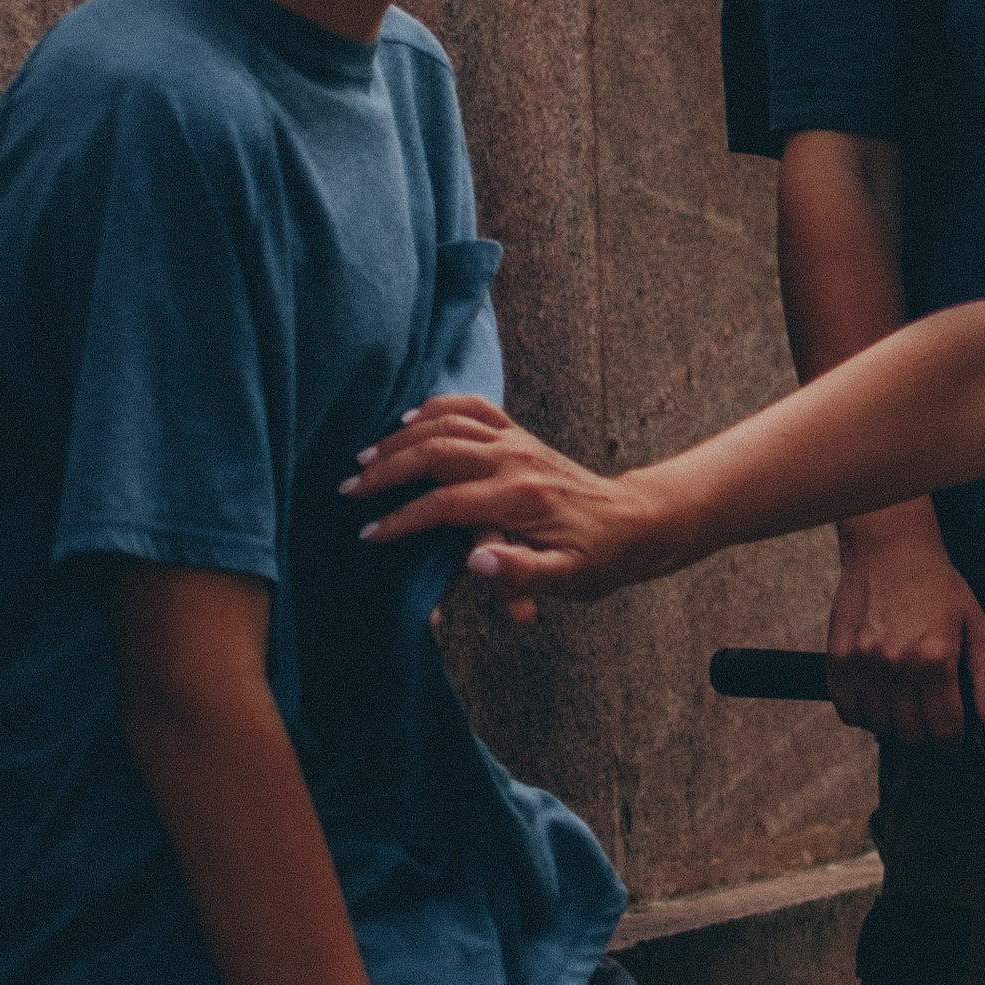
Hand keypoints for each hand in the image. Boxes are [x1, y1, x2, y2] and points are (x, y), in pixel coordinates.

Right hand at [344, 394, 665, 616]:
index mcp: (521, 499)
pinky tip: (409, 419)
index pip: (445, 504)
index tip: (369, 534)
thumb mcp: (568, 578)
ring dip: (402, 436)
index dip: (402, 519)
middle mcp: (516, 461)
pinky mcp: (519, 434)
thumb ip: (522, 573)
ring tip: (365, 456)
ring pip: (448, 422)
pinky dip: (437, 406)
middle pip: (436, 452)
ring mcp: (517, 442)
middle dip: (387, 469)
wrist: (634, 524)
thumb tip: (473, 561)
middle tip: (349, 488)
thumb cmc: (597, 559)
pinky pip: (473, 407)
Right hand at [825, 505, 984, 739]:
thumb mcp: (977, 625)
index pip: (944, 729)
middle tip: (929, 715)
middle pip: (910, 734)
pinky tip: (877, 696)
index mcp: (936, 659)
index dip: (952, 741)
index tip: (952, 738)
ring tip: (903, 702)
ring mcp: (863, 663)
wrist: (890, 550)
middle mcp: (898, 666)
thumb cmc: (938, 587)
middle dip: (925, 733)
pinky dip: (862, 713)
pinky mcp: (838, 659)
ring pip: (879, 726)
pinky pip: (847, 711)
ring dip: (894, 723)